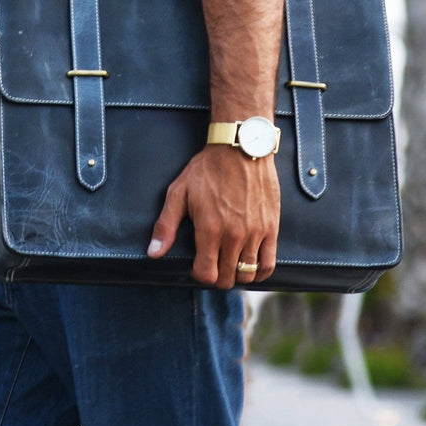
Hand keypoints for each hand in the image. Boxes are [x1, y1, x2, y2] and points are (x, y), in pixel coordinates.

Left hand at [147, 146, 279, 288]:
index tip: (198, 265)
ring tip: (232, 263)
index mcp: (209, 229)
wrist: (241, 147)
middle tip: (214, 263)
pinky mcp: (271, 227)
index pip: (206, 274)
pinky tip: (252, 265)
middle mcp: (234, 235)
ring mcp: (255, 233)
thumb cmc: (209, 168)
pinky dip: (260, 272)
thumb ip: (165, 225)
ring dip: (237, 274)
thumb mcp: (179, 192)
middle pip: (227, 278)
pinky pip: (269, 263)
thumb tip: (154, 253)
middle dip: (218, 276)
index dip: (199, 274)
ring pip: (247, 274)